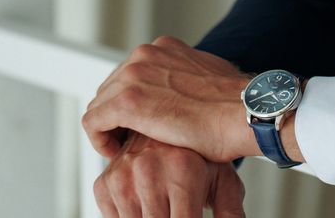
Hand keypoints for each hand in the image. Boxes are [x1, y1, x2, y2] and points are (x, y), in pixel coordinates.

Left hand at [82, 36, 254, 162]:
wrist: (243, 111)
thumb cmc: (233, 103)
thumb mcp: (208, 75)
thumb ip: (185, 76)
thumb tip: (183, 89)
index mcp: (164, 46)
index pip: (130, 74)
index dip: (130, 103)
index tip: (139, 123)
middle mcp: (146, 53)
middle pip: (111, 88)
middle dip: (117, 116)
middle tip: (130, 140)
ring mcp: (135, 74)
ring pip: (100, 105)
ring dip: (110, 129)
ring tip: (127, 148)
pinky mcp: (127, 100)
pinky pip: (93, 122)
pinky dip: (100, 140)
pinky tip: (117, 152)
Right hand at [94, 131, 244, 217]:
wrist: (170, 126)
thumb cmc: (198, 157)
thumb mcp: (221, 180)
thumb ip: (229, 211)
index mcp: (182, 170)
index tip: (190, 216)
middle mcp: (149, 170)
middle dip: (169, 217)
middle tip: (176, 206)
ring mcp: (123, 176)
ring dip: (150, 215)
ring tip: (165, 202)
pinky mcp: (104, 183)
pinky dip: (129, 217)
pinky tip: (145, 203)